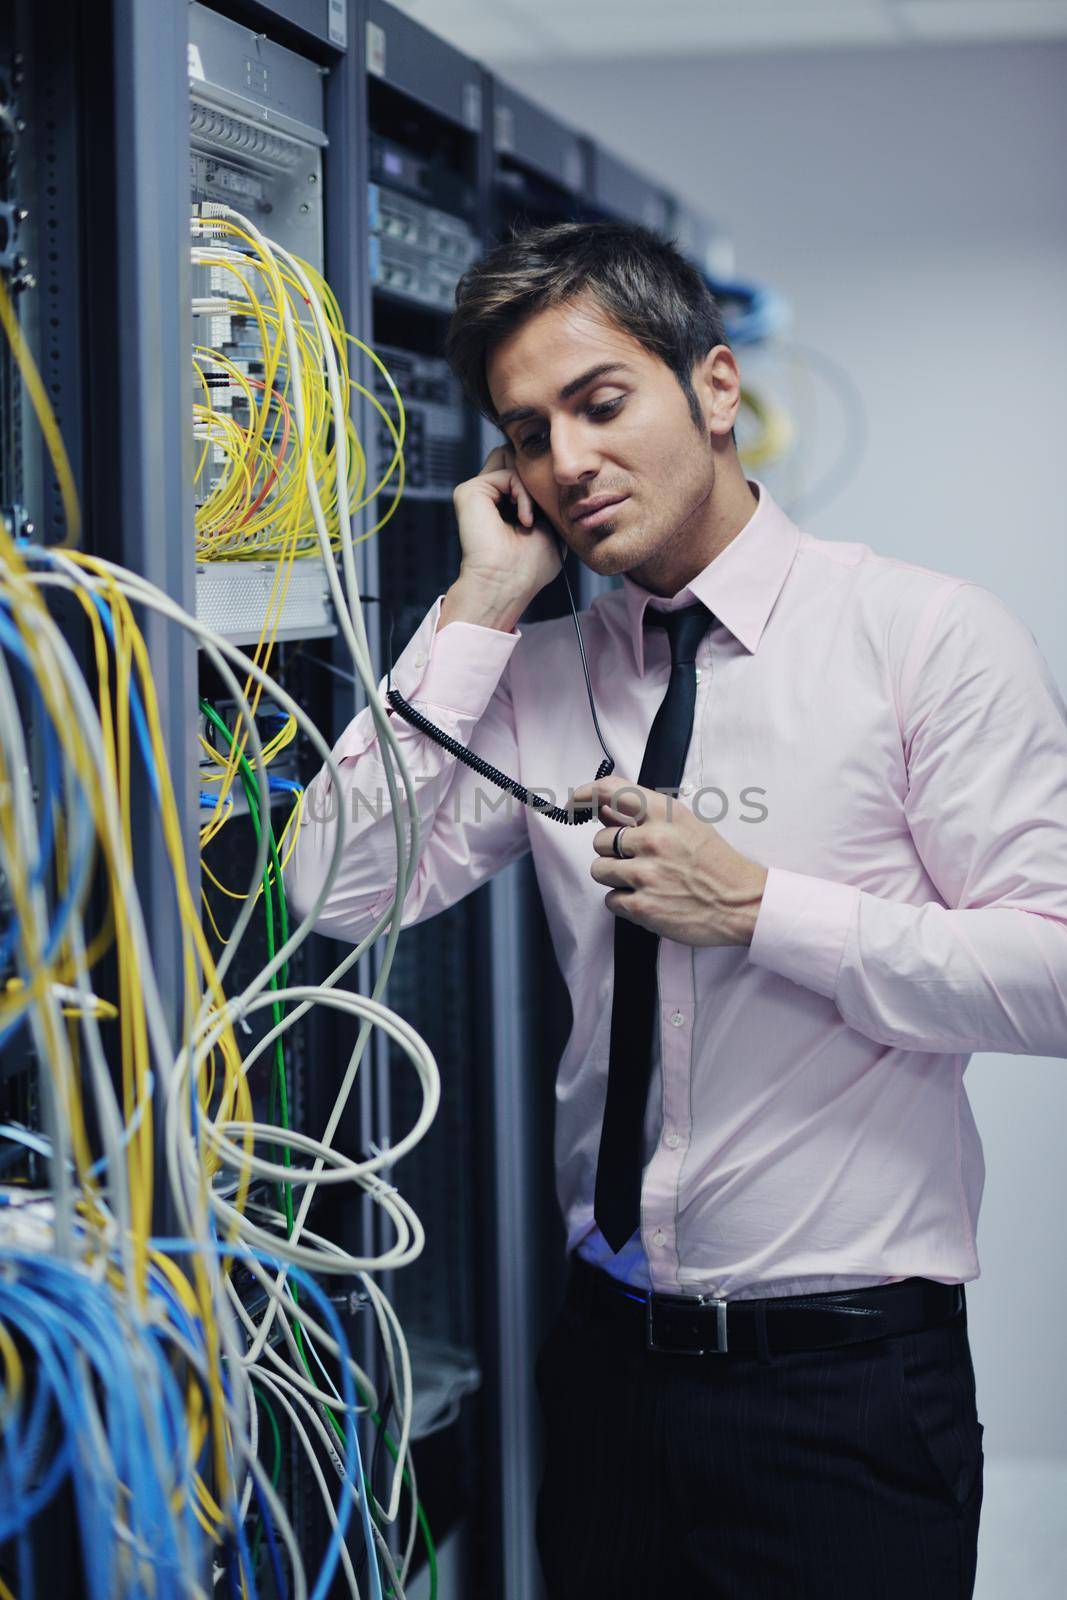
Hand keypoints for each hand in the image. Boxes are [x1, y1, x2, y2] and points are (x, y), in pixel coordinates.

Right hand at [452, 443, 560, 601]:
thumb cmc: (528, 568)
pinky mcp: (470, 491)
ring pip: (511, 458)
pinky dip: (524, 495)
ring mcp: (477, 492)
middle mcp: (487, 496)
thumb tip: (550, 474)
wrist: (507, 583)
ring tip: (531, 519)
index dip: (540, 478)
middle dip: (534, 476)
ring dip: (530, 488)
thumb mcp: (548, 527)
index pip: (521, 470)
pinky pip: (507, 473)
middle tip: (542, 508)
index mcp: (502, 505)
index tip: (553, 503)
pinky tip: (524, 520)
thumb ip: (544, 499)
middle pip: (513, 456)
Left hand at [571, 775, 767, 947]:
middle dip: (612, 852)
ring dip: (615, 877)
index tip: (575, 802)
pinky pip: (610, 900)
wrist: (741, 904)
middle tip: (637, 861)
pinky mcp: (643, 906)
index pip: (612, 791)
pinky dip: (624, 902)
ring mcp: (647, 874)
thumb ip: (645, 817)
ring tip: (644, 881)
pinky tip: (649, 899)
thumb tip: (604, 811)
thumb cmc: (715, 865)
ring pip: (599, 870)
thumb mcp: (686, 826)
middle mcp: (654, 840)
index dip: (586, 794)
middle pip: (600, 840)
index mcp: (666, 815)